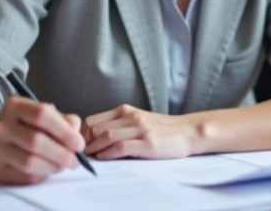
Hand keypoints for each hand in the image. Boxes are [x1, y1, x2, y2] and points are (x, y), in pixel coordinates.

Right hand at [0, 96, 85, 184]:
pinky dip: (42, 175)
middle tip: (75, 161)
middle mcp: (1, 126)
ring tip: (63, 166)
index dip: (64, 131)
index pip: (41, 114)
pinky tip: (47, 170)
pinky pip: (24, 176)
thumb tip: (76, 137)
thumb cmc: (27, 126)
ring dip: (53, 167)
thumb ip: (63, 120)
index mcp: (15, 106)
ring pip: (29, 162)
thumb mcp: (43, 114)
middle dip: (62, 153)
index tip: (79, 144)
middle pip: (36, 141)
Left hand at [83, 104, 199, 159]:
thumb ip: (120, 126)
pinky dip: (108, 153)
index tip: (82, 146)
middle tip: (83, 155)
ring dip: (94, 149)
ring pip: (107, 136)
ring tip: (91, 158)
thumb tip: (95, 142)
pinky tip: (104, 158)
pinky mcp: (148, 143)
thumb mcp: (138, 121)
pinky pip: (121, 147)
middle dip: (86, 143)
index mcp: (126, 110)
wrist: (188, 131)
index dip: (83, 135)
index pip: (93, 120)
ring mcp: (140, 129)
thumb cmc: (163, 130)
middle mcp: (131, 117)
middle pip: (96, 128)